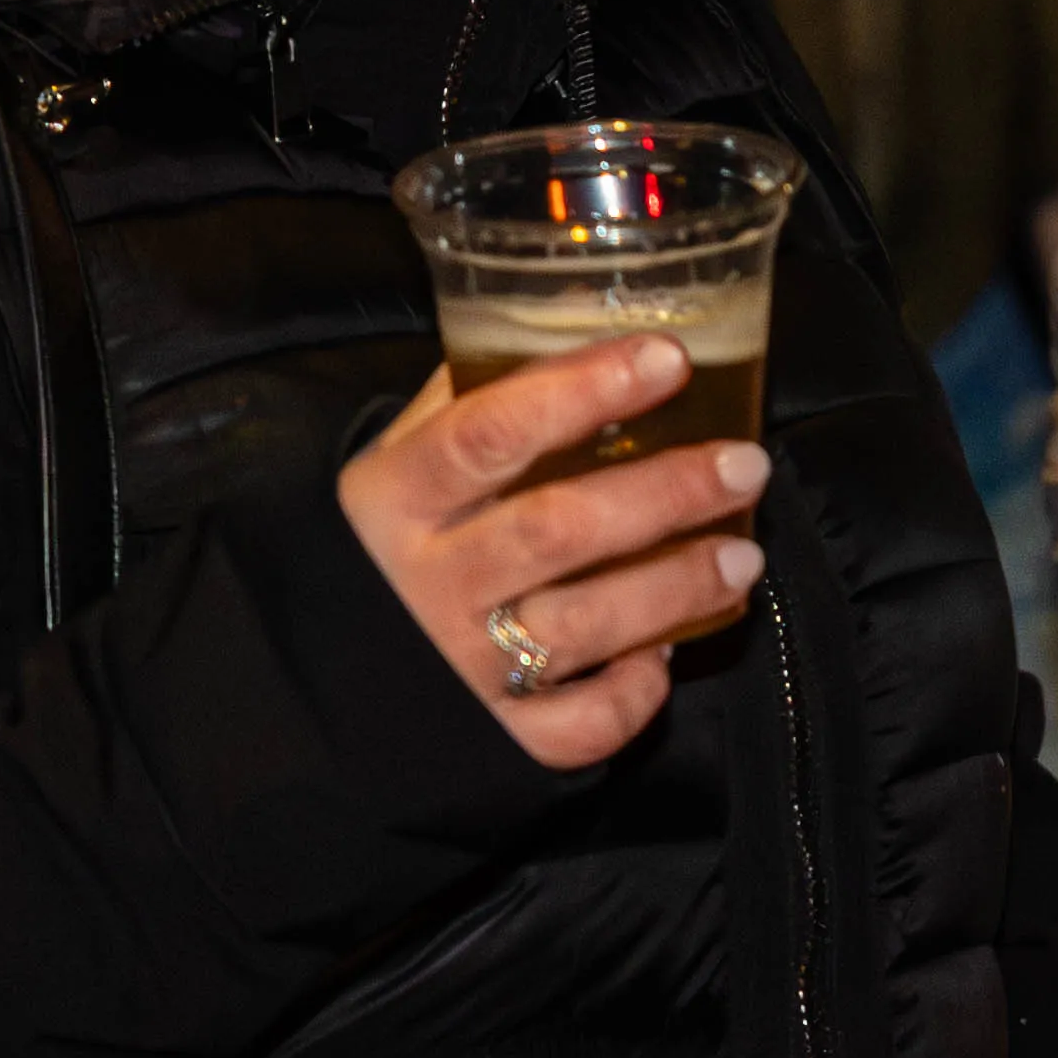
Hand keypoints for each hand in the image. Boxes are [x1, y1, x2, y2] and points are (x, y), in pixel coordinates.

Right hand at [337, 337, 772, 770]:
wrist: (312, 675)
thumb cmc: (384, 541)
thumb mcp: (400, 459)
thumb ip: (474, 397)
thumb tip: (578, 319)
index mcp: (396, 497)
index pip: (490, 432)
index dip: (583, 390)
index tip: (667, 358)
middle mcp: (425, 582)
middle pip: (557, 529)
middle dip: (665, 494)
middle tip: (745, 466)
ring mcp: (456, 666)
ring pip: (582, 627)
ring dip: (677, 589)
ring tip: (744, 556)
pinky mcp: (489, 737)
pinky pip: (576, 726)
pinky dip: (631, 695)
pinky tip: (662, 656)